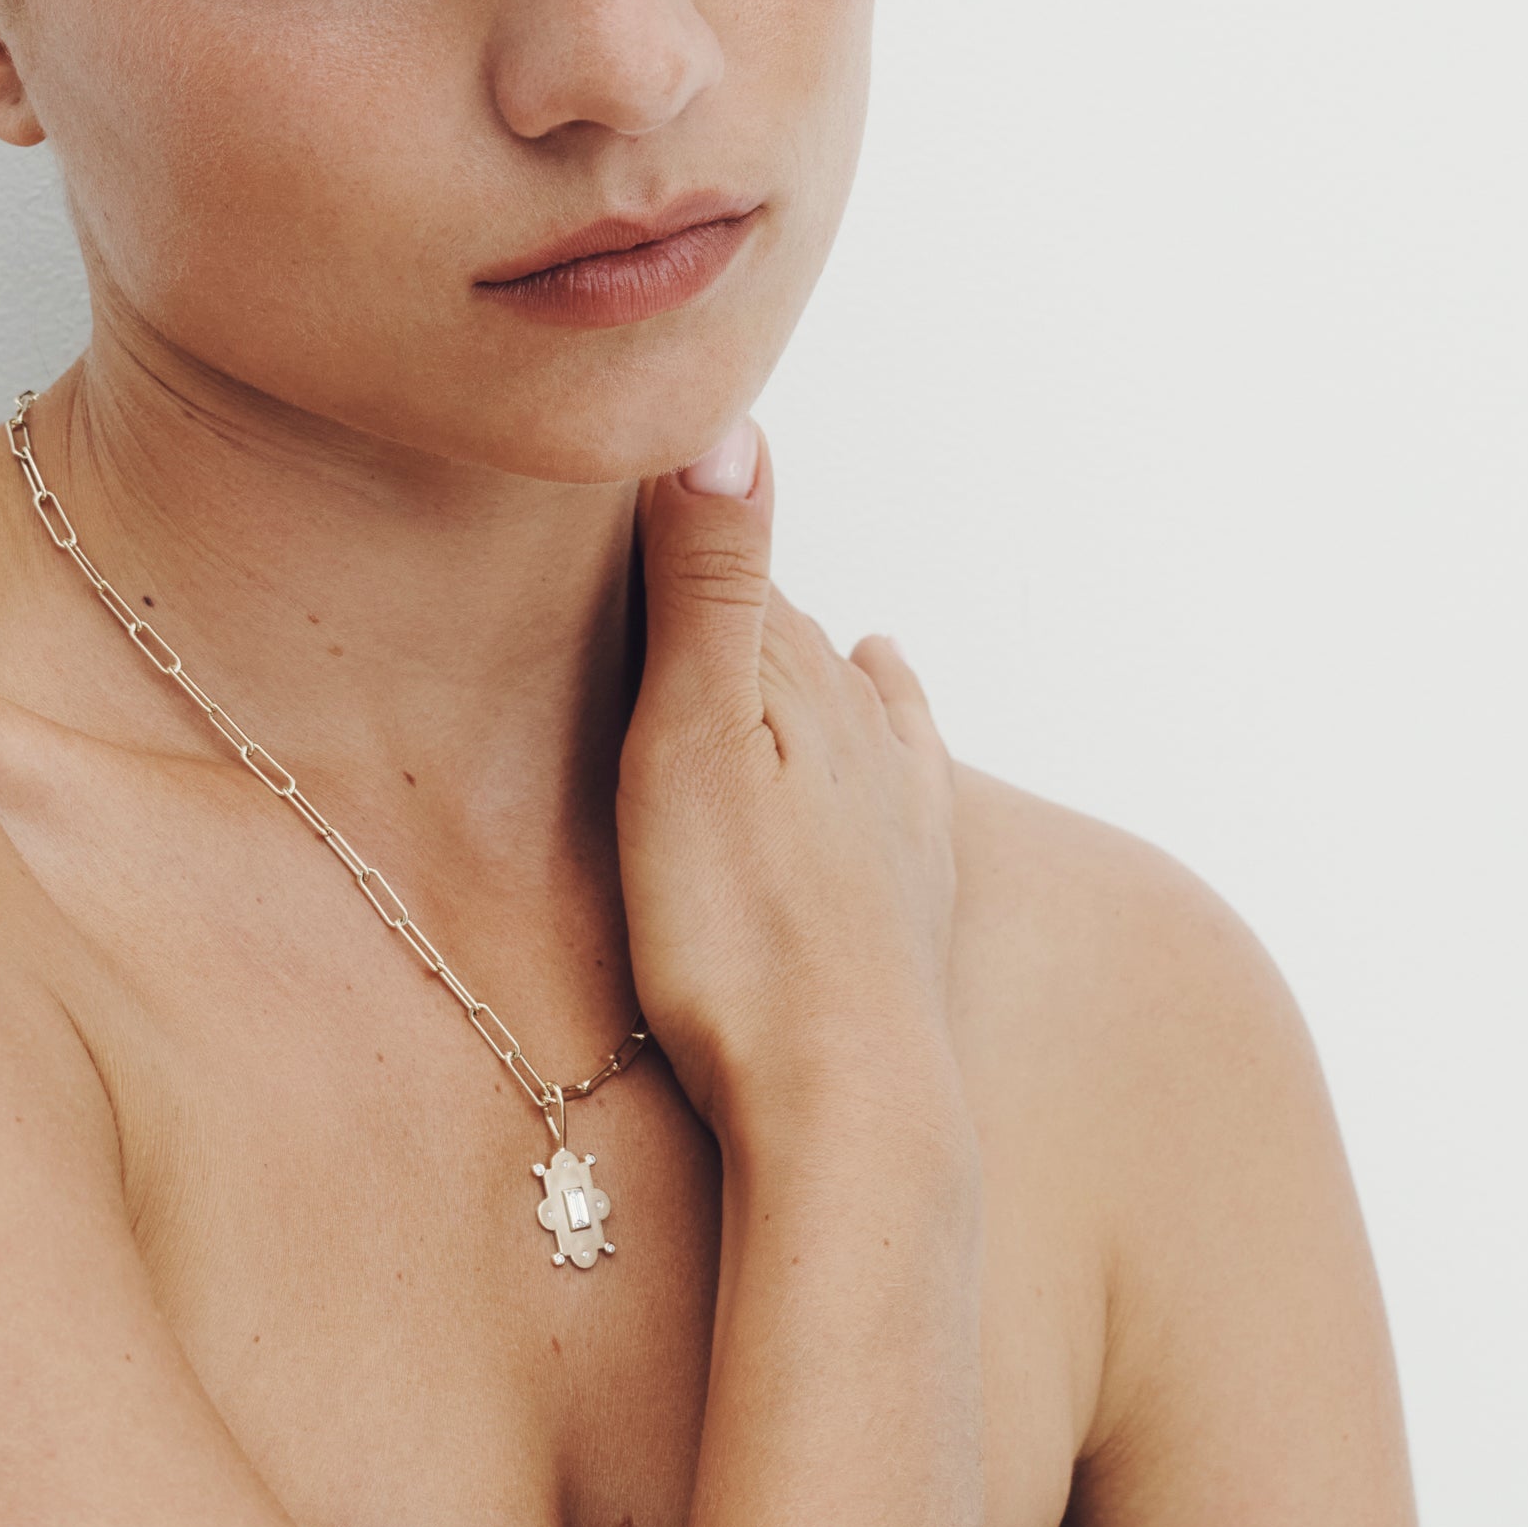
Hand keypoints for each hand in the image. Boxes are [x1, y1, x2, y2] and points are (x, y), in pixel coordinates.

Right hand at [617, 416, 962, 1165]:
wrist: (847, 1104)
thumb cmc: (742, 934)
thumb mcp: (694, 741)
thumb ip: (710, 586)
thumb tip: (725, 422)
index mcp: (798, 683)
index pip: (730, 573)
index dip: (673, 528)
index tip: (618, 473)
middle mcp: (861, 729)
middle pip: (787, 628)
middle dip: (733, 580)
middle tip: (666, 517)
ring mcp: (894, 805)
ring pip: (847, 685)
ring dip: (805, 637)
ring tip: (768, 585)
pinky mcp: (908, 880)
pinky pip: (906, 752)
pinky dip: (892, 700)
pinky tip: (891, 678)